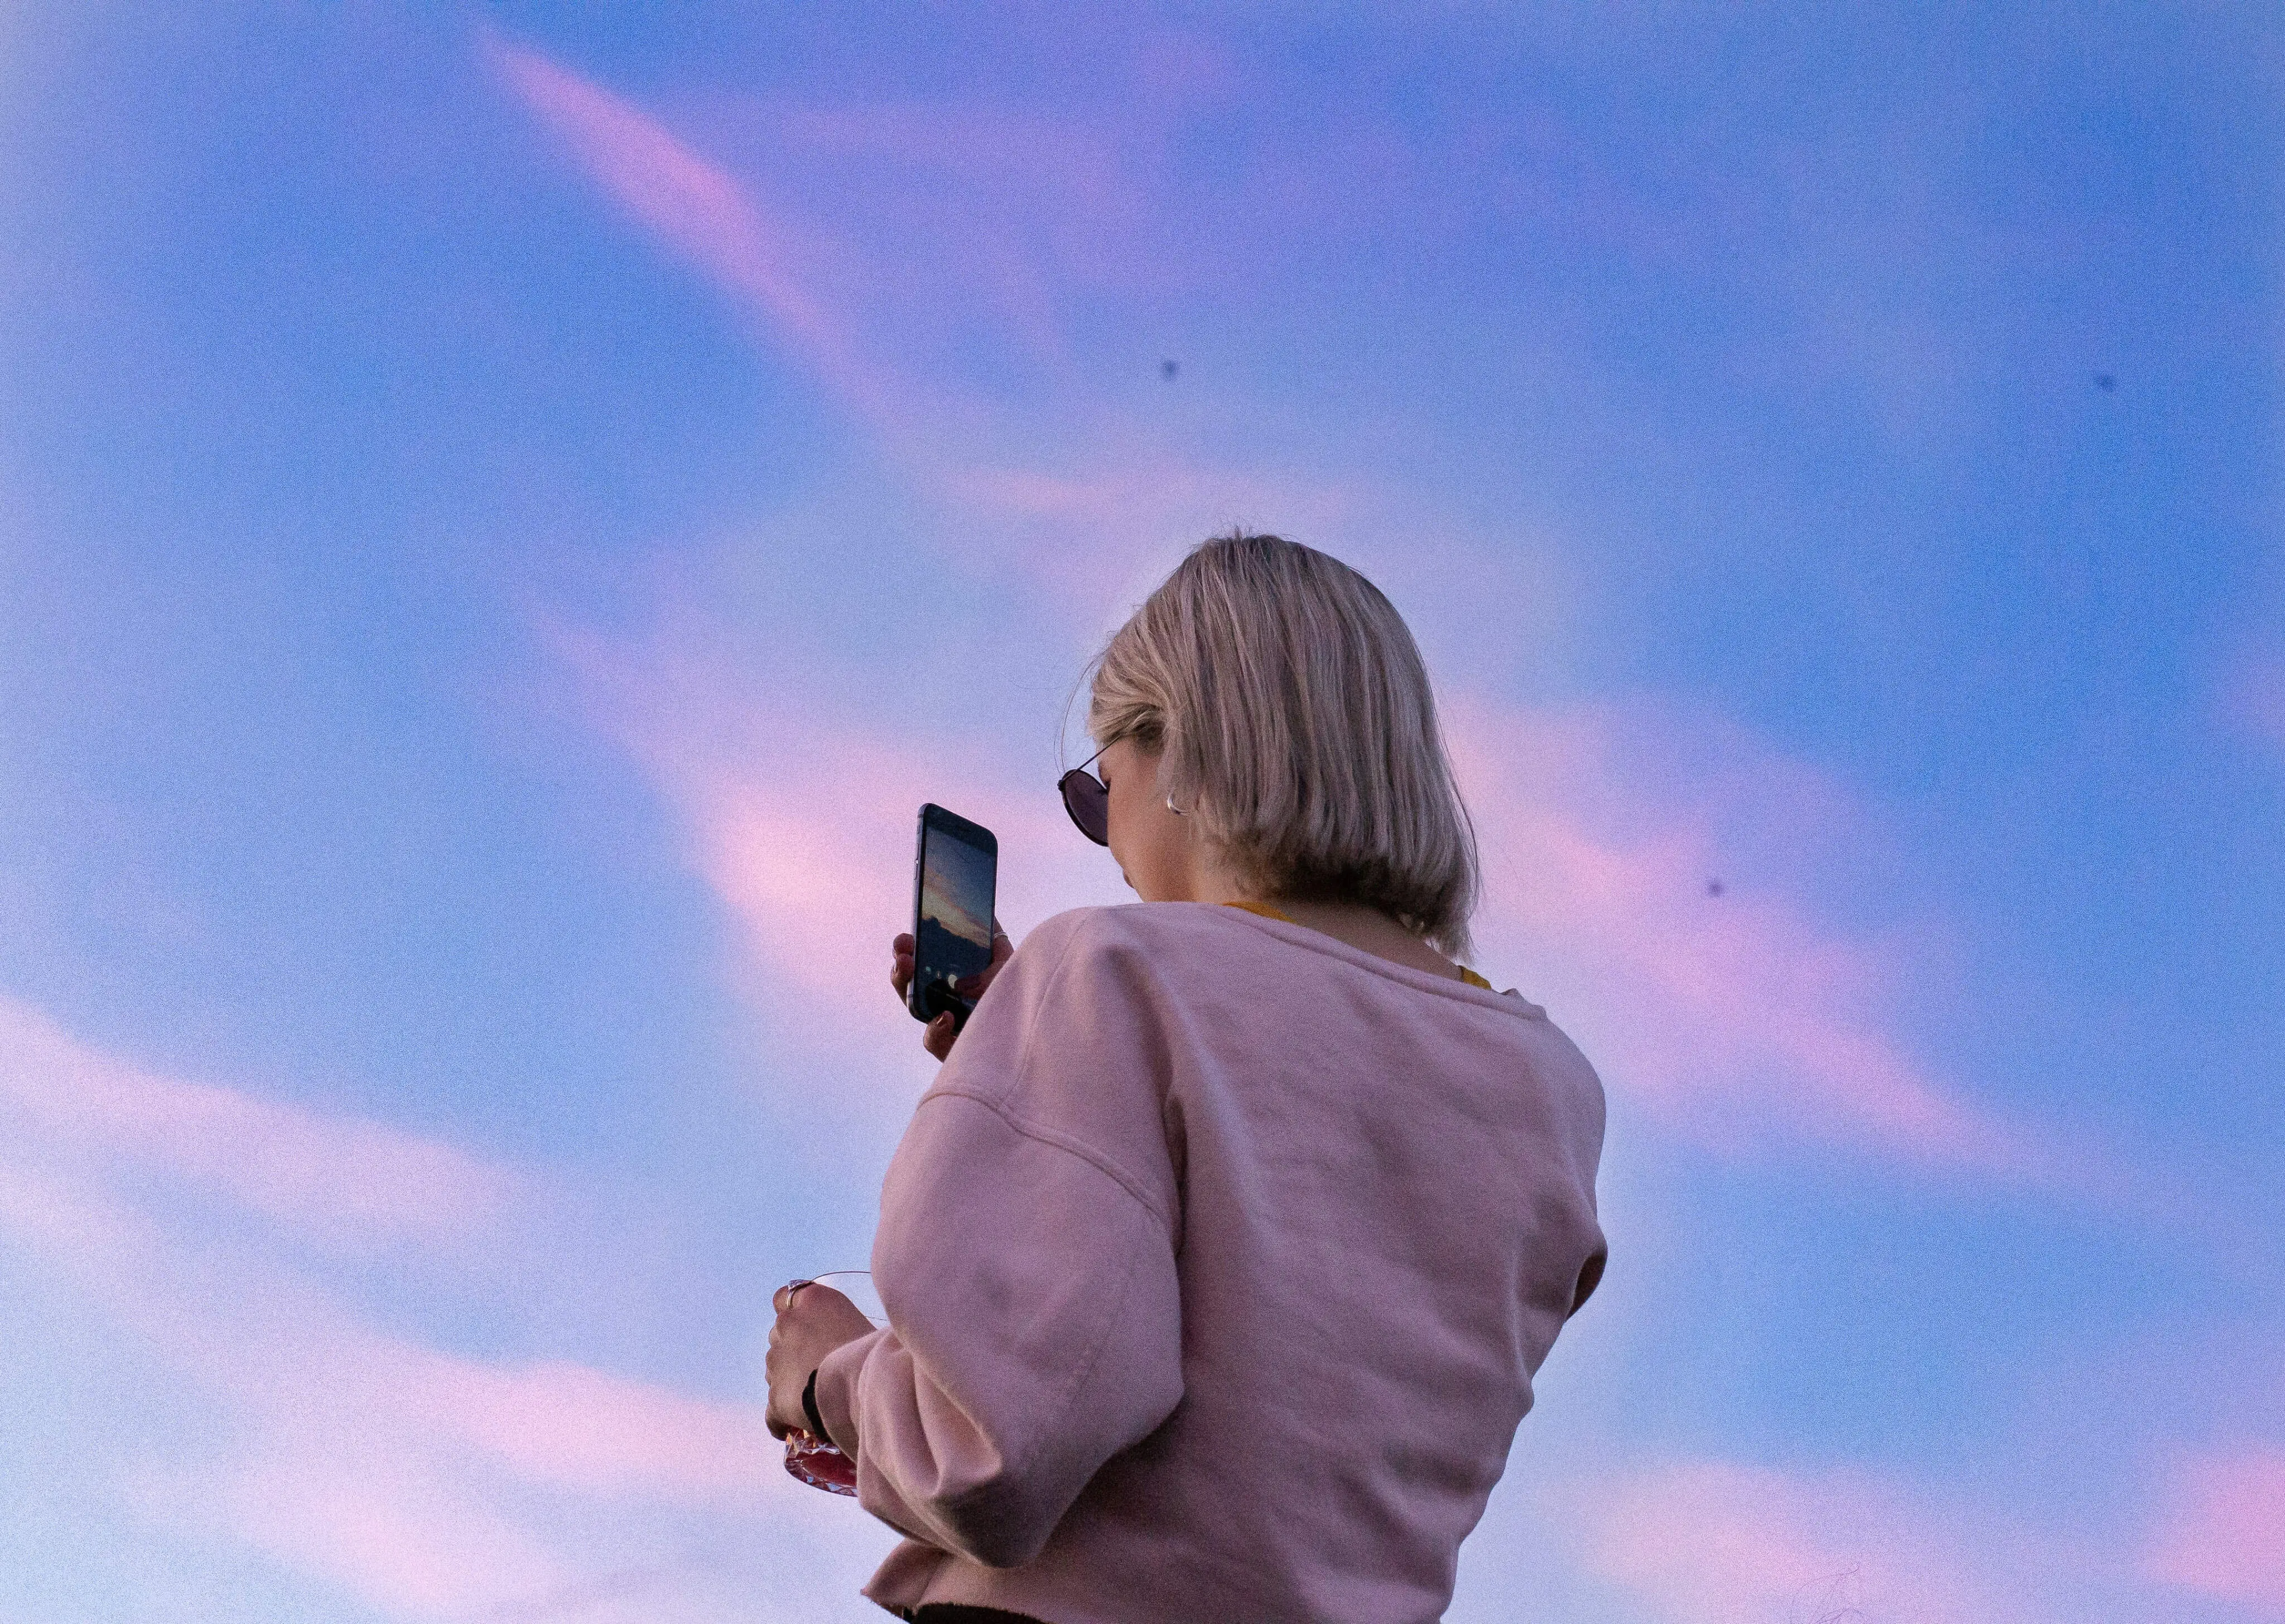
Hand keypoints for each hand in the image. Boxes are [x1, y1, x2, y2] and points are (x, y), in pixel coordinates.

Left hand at [766, 1281, 877, 1440]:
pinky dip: (780, 1418)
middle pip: (780, 1333)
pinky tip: (793, 1426)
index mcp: (812, 1300)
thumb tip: (839, 1336)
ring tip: (814, 1395)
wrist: (866, 1387)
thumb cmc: (877, 1351)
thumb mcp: (860, 1321)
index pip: (784, 1296)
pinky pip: (772, 1411)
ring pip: (775, 1369)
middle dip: (793, 1347)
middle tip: (818, 1364)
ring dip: (789, 1379)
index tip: (804, 1325)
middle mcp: (788, 1324)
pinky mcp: (774, 1395)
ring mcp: (776, 1360)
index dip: (791, 1311)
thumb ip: (838, 1323)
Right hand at [890, 921, 1013, 1060]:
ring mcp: (945, 1028)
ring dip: (907, 987)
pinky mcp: (952, 1050)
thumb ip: (997, 946)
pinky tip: (945, 1016)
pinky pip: (935, 1042)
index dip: (908, 951)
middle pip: (911, 986)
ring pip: (916, 1011)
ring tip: (909, 967)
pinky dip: (936, 1029)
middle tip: (902, 951)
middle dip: (901, 966)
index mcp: (950, 983)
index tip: (905, 937)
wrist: (1035, 1033)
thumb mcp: (1010, 968)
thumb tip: (987, 916)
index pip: (920, 965)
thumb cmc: (1019, 1001)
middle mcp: (943, 1004)